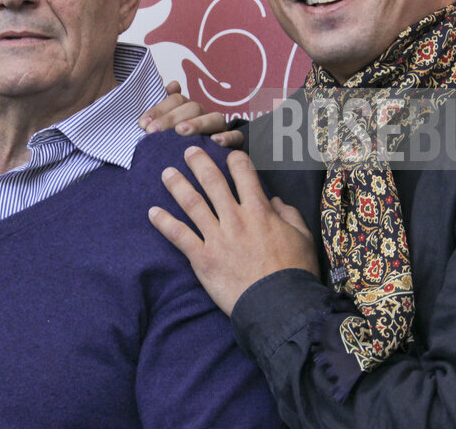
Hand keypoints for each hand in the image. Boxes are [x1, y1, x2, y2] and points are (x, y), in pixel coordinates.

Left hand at [138, 81, 243, 146]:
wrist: (202, 167)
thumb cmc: (177, 147)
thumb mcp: (163, 129)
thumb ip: (160, 107)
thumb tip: (160, 80)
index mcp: (187, 109)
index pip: (175, 99)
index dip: (158, 109)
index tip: (143, 124)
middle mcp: (204, 115)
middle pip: (192, 107)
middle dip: (170, 118)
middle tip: (152, 132)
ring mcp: (220, 128)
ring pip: (215, 118)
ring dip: (197, 123)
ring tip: (180, 132)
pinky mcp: (235, 143)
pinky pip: (236, 136)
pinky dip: (227, 137)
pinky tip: (215, 141)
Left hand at [149, 147, 317, 314]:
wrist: (280, 305)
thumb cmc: (294, 272)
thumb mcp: (303, 238)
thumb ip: (289, 215)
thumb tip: (277, 201)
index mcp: (260, 211)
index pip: (244, 174)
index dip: (235, 160)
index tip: (228, 153)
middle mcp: (235, 218)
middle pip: (212, 182)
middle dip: (199, 163)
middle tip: (188, 151)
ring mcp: (217, 237)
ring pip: (192, 203)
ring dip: (177, 186)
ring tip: (166, 173)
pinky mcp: (203, 257)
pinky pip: (179, 235)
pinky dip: (164, 222)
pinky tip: (152, 212)